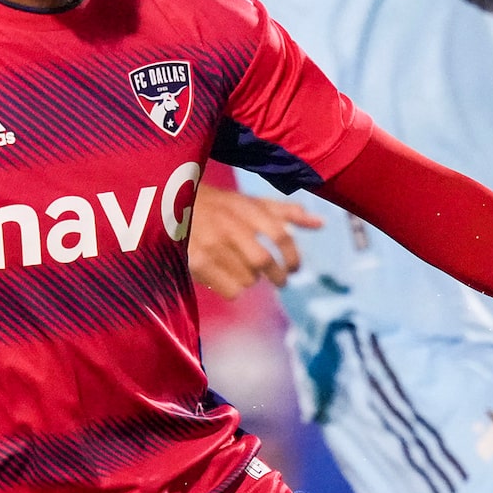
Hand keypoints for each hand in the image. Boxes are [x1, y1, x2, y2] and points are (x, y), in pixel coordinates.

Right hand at [187, 184, 322, 299]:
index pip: (281, 235)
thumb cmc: (219, 206)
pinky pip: (230, 290)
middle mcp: (230, 226)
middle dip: (278, 276)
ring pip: (248, 279)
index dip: (293, 256)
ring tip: (245, 271)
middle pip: (264, 262)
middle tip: (281, 280)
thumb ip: (286, 213)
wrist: (171, 206)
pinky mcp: (196, 263)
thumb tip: (321, 223)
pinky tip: (227, 278)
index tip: (294, 268)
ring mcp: (212, 246)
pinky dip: (235, 289)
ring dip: (252, 280)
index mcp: (246, 209)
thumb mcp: (251, 202)